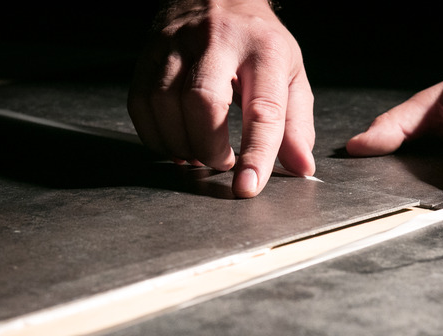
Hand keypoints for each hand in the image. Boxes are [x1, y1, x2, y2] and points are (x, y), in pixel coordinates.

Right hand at [128, 0, 314, 197]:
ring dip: (180, 144)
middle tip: (221, 163)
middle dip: (209, 148)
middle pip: (203, 103)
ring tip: (198, 154)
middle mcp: (220, 40)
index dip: (256, 154)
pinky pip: (141, 103)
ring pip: (166, 104)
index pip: (263, 110)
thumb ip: (298, 124)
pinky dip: (155, 135)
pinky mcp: (149, 51)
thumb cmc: (258, 42)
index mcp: (265, 50)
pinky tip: (175, 141)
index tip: (246, 188)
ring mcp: (178, 42)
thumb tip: (301, 167)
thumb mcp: (291, 75)